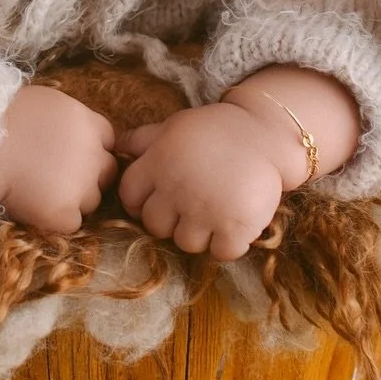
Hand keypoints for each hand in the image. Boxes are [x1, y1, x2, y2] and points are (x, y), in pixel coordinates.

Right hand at [0, 84, 117, 232]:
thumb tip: (64, 132)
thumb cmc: (1, 116)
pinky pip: (70, 224)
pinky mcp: (64, 214)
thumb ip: (66, 120)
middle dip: (89, 176)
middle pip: (107, 172)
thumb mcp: (44, 103)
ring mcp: (82, 187)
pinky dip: (55, 219)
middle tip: (55, 176)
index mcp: (89, 124)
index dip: (91, 149)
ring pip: (91, 201)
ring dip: (72, 199)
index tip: (70, 153)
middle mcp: (93, 156)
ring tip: (38, 190)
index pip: (108, 141)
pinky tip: (33, 206)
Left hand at [117, 103, 285, 260]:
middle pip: (155, 227)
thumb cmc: (215, 129)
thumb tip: (115, 146)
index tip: (160, 199)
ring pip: (186, 243)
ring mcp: (205, 211)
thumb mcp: (173, 125)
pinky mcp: (235, 227)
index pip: (130, 199)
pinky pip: (220, 253)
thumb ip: (142, 139)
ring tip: (214, 213)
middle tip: (191, 207)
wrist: (266, 134)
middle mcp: (175, 190)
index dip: (141, 203)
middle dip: (170, 221)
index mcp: (156, 165)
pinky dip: (227, 245)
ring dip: (199, 234)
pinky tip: (233, 226)